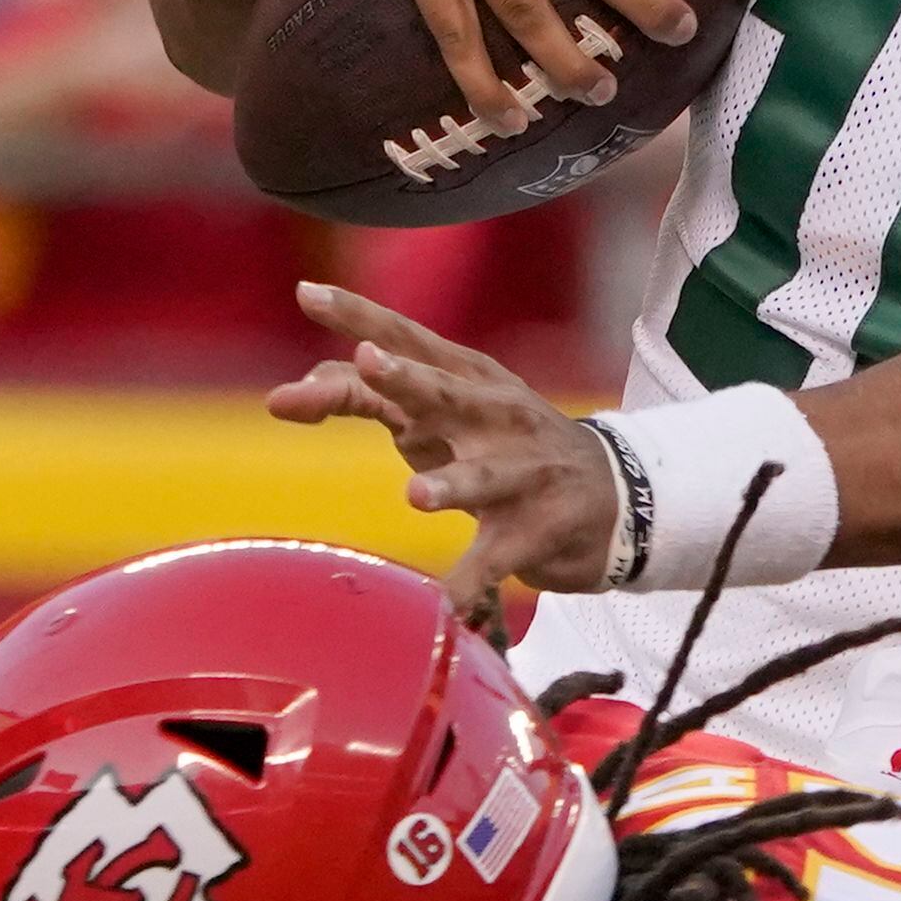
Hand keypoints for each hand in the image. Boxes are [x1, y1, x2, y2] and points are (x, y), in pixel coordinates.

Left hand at [271, 282, 623, 611]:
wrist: (615, 496)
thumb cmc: (504, 445)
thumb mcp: (444, 412)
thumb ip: (369, 398)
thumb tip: (285, 394)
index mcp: (469, 378)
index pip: (408, 339)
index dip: (359, 316)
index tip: (308, 294)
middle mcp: (496, 415)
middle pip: (446, 392)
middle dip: (409, 379)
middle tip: (369, 362)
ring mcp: (522, 472)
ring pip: (482, 477)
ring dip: (452, 484)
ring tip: (417, 497)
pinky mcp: (538, 529)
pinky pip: (497, 557)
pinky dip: (470, 581)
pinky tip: (447, 606)